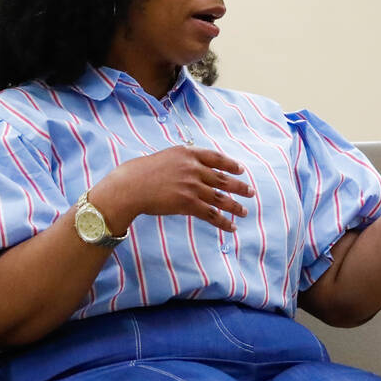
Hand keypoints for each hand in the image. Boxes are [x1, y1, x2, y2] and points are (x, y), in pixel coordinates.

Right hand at [89, 146, 253, 232]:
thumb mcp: (165, 157)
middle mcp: (193, 168)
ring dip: (235, 206)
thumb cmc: (141, 173)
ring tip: (244, 212)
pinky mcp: (188, 203)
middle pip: (223, 179)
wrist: (129, 186)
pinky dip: (223, 222)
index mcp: (187, 153)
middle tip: (251, 192)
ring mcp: (192, 186)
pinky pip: (211, 214)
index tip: (241, 170)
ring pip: (220, 198)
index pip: (216, 157)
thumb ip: (183, 161)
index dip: (230, 164)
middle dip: (239, 186)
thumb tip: (196, 168)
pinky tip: (232, 227)